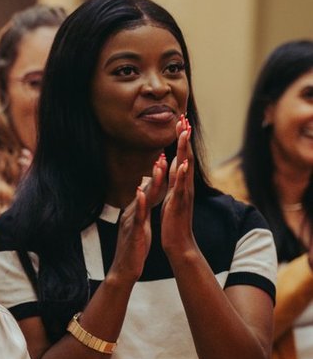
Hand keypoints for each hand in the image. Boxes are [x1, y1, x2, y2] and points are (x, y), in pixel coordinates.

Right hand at [106, 153, 166, 286]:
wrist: (124, 269)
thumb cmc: (134, 248)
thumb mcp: (140, 225)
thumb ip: (142, 211)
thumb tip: (145, 198)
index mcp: (136, 212)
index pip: (148, 190)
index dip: (157, 175)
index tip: (164, 159)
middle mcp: (132, 212)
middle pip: (145, 189)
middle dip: (154, 172)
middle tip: (162, 154)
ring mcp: (131, 221)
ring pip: (142, 199)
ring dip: (149, 182)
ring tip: (156, 167)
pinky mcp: (133, 231)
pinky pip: (137, 215)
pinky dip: (139, 203)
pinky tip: (141, 192)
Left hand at [159, 116, 199, 262]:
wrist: (178, 241)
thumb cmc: (173, 219)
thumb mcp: (171, 194)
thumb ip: (173, 179)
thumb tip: (173, 163)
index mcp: (181, 182)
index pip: (182, 155)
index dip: (181, 139)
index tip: (180, 121)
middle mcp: (186, 184)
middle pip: (186, 156)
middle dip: (184, 137)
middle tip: (183, 118)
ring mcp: (184, 193)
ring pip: (185, 167)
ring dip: (185, 150)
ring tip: (184, 133)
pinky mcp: (179, 203)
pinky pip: (181, 186)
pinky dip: (182, 175)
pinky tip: (182, 164)